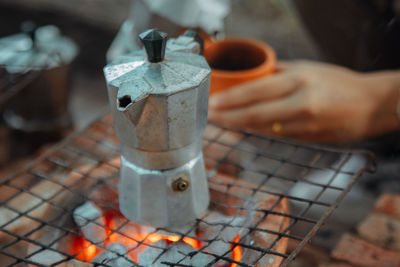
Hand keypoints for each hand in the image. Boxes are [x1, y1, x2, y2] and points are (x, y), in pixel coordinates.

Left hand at [208, 60, 399, 142]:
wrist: (372, 105)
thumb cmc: (339, 83)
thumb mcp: (308, 68)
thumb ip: (278, 72)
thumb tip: (251, 76)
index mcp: (298, 80)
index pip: (254, 91)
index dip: (229, 100)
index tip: (212, 104)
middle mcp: (300, 103)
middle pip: (254, 114)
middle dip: (227, 118)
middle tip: (209, 118)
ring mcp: (304, 124)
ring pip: (262, 128)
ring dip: (239, 127)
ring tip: (222, 124)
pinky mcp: (308, 138)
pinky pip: (276, 136)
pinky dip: (258, 132)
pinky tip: (245, 130)